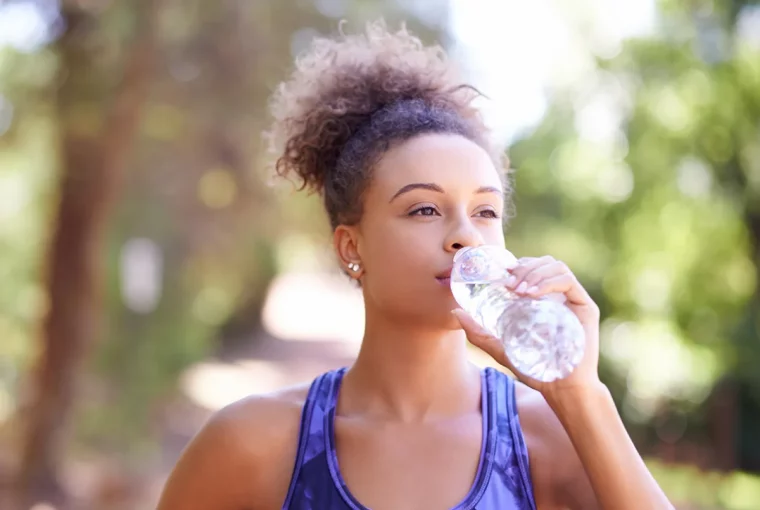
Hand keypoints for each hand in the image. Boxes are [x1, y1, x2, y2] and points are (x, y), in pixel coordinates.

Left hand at [452, 255, 601, 398]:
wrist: (561, 390)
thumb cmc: (535, 369)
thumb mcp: (500, 347)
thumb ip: (479, 333)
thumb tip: (456, 313)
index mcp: (544, 298)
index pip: (532, 267)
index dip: (516, 265)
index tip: (501, 275)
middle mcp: (560, 295)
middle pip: (544, 262)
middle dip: (523, 267)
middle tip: (508, 283)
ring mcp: (574, 300)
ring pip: (556, 267)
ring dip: (534, 272)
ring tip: (518, 289)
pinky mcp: (585, 307)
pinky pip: (568, 281)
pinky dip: (548, 282)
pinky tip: (532, 294)